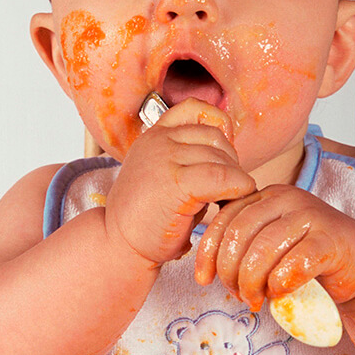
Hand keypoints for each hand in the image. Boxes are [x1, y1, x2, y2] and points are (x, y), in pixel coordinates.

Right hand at [104, 98, 256, 266]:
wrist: (117, 246)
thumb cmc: (146, 218)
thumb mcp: (163, 175)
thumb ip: (189, 158)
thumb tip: (231, 159)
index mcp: (154, 135)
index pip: (196, 109)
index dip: (219, 127)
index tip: (221, 155)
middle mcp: (159, 141)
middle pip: (215, 137)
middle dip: (230, 162)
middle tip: (226, 189)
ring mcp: (165, 158)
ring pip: (222, 158)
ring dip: (235, 179)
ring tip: (225, 200)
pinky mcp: (176, 182)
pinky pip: (223, 177)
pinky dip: (238, 189)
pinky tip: (229, 204)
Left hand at [195, 184, 354, 310]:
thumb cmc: (308, 255)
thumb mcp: (270, 242)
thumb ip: (243, 244)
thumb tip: (207, 270)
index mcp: (265, 195)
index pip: (224, 219)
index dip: (208, 253)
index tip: (203, 279)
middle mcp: (286, 198)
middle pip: (239, 234)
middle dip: (230, 271)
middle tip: (238, 294)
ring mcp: (310, 215)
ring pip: (263, 249)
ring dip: (253, 282)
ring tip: (256, 299)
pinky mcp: (331, 239)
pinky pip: (295, 263)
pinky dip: (281, 283)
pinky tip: (280, 292)